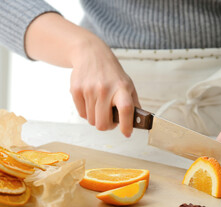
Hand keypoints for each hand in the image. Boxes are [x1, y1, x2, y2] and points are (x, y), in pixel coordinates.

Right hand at [24, 13, 139, 136]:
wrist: (91, 54)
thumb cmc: (112, 73)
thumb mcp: (128, 84)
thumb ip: (134, 104)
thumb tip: (140, 122)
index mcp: (121, 88)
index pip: (126, 109)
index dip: (126, 125)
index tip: (127, 133)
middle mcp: (105, 89)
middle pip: (103, 124)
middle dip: (107, 126)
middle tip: (110, 119)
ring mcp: (89, 90)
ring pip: (92, 121)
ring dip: (97, 118)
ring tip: (101, 105)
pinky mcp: (75, 90)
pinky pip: (82, 114)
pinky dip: (87, 112)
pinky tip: (91, 100)